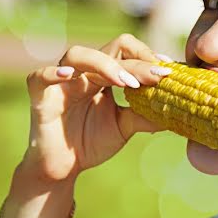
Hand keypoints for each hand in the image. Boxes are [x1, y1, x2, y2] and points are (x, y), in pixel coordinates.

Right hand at [21, 33, 172, 181]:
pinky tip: (69, 76)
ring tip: (127, 83)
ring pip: (78, 54)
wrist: (62, 168)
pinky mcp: (39, 95)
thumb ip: (146, 115)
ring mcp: (61, 80)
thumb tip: (177, 110)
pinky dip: (53, 73)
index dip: (148, 56)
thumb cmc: (90, 142)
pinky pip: (40, 76)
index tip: (169, 70)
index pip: (127, 52)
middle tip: (158, 75)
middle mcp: (83, 71)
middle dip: (137, 61)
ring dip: (105, 65)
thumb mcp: (124, 127)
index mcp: (104, 74)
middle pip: (110, 49)